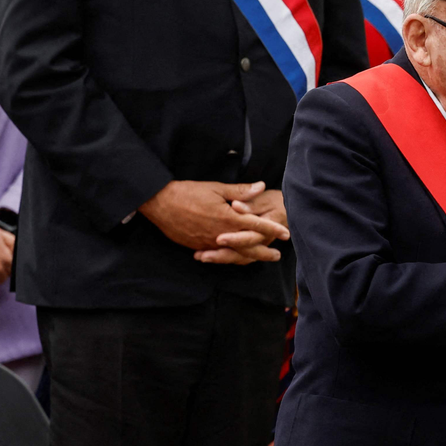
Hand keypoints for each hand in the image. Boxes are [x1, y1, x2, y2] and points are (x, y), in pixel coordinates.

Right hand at [138, 180, 289, 254]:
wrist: (159, 203)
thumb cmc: (188, 192)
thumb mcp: (216, 188)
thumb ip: (240, 191)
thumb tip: (261, 186)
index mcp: (228, 218)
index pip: (256, 226)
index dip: (272, 229)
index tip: (286, 234)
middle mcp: (220, 234)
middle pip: (248, 247)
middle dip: (264, 251)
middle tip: (277, 255)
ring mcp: (208, 243)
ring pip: (233, 255)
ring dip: (248, 257)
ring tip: (259, 259)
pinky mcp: (197, 246)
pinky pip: (217, 256)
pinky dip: (229, 258)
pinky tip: (235, 259)